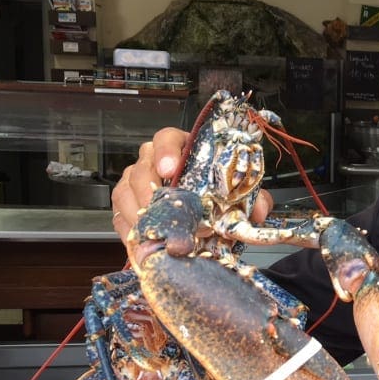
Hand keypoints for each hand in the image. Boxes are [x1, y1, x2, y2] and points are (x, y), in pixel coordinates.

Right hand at [110, 127, 271, 256]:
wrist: (203, 208)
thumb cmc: (215, 189)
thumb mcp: (236, 189)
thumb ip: (251, 197)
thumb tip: (259, 211)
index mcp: (181, 148)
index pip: (166, 139)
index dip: (165, 152)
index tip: (170, 170)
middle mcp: (153, 161)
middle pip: (141, 167)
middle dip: (149, 190)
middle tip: (162, 209)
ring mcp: (135, 182)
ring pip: (125, 191)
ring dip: (139, 213)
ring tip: (155, 229)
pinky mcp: (126, 205)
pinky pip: (119, 216)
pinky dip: (130, 230)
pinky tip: (143, 240)